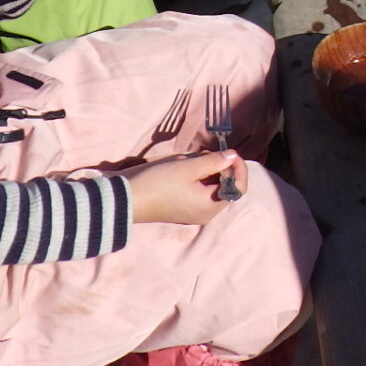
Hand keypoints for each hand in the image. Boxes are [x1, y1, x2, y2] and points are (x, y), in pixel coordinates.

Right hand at [120, 150, 242, 225]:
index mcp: (210, 206)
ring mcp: (194, 211)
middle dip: (220, 167)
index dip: (238, 169)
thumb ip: (213, 162)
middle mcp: (205, 213)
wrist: (126, 198)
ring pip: (212, 187)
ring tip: (192, 159)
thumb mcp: (188, 168)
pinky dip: (198, 177)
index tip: (230, 152)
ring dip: (208, 170)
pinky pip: (200, 190)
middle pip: (226, 187)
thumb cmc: (159, 182)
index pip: (238, 188)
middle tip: (207, 153)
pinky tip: (186, 167)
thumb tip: (232, 156)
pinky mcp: (183, 206)